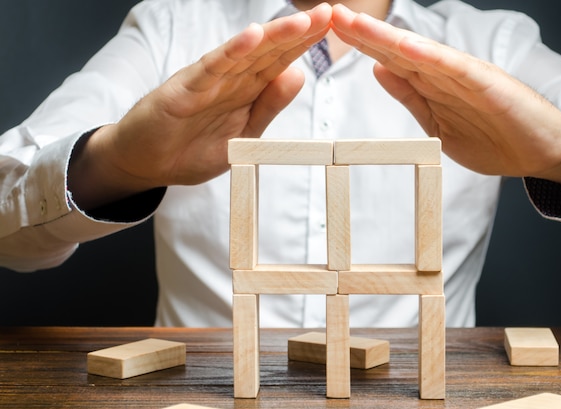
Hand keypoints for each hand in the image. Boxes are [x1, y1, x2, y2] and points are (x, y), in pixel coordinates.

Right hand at [69, 3, 331, 208]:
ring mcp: (208, 81)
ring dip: (274, 36)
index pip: (281, 62)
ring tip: (303, 21)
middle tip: (330, 11)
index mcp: (246, 91)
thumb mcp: (243, 135)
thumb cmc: (192, 148)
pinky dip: (232, 52)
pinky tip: (252, 37)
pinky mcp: (185, 89)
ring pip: (246, 54)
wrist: (147, 164)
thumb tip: (298, 74)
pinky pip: (212, 68)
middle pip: (269, 52)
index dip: (306, 44)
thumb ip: (269, 106)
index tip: (334, 26)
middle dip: (300, 33)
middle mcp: (230, 79)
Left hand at [331, 4, 560, 200]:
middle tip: (330, 14)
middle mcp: (444, 73)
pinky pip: (453, 69)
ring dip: (384, 37)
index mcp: (432, 84)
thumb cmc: (493, 136)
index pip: (389, 60)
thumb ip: (411, 95)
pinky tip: (403, 45)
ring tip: (354, 22)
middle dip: (362, 33)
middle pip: (396, 50)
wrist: (542, 150)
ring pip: (418, 53)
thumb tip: (379, 70)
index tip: (328, 33)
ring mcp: (465, 77)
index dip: (359, 45)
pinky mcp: (486, 85)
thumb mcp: (438, 123)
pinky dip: (428, 56)